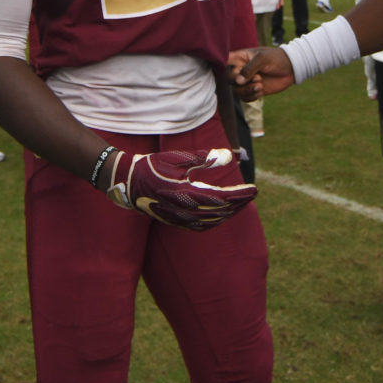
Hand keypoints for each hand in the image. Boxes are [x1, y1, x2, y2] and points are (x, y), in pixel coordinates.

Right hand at [105, 148, 255, 230]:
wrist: (127, 182)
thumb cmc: (152, 166)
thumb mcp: (177, 157)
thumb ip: (203, 158)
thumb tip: (228, 156)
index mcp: (185, 192)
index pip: (222, 197)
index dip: (240, 194)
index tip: (255, 189)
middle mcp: (184, 209)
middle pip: (220, 211)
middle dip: (239, 203)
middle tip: (252, 194)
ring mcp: (179, 219)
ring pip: (212, 221)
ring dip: (229, 213)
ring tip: (240, 203)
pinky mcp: (175, 222)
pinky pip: (201, 226)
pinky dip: (215, 221)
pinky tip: (221, 215)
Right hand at [229, 47, 296, 99]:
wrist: (291, 68)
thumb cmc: (276, 58)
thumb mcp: (262, 59)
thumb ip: (249, 69)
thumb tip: (238, 81)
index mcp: (240, 58)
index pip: (225, 61)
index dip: (221, 66)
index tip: (231, 70)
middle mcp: (241, 70)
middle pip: (229, 80)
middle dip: (239, 82)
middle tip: (256, 78)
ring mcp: (248, 81)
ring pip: (237, 91)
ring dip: (247, 90)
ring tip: (260, 86)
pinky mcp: (254, 90)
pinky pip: (245, 98)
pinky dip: (251, 96)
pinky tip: (260, 91)